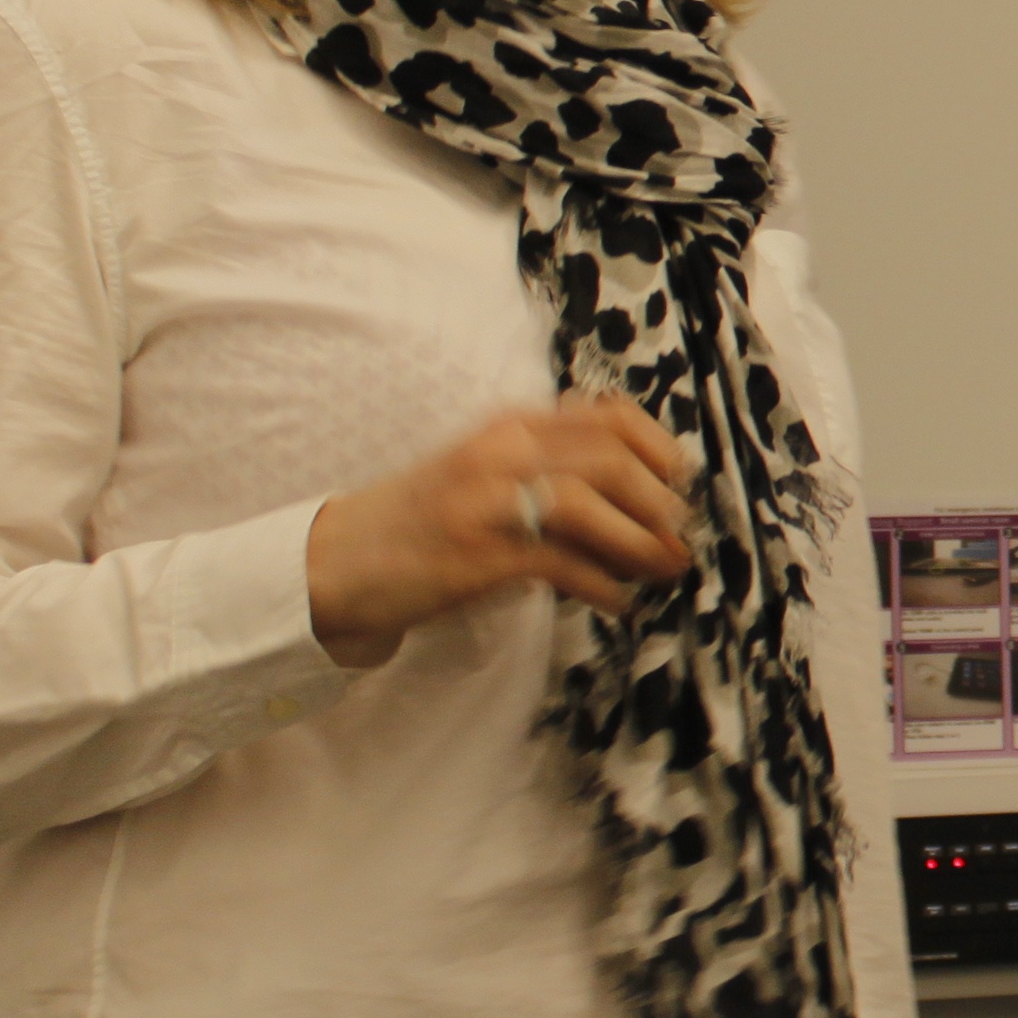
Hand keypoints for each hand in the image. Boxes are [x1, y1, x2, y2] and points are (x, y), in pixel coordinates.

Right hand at [304, 397, 695, 668]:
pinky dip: (603, 586)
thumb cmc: (423, 523)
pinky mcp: (478, 552)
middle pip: (611, 458)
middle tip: (680, 537)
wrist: (335, 561)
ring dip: (642, 543)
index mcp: (510, 426)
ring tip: (663, 570)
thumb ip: (553, 476)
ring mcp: (487, 499)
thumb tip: (643, 507)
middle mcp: (501, 451)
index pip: (607, 414)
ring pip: (591, 505)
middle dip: (660, 501)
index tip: (681, 483)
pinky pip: (563, 563)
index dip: (658, 447)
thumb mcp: (489, 478)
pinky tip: (617, 603)